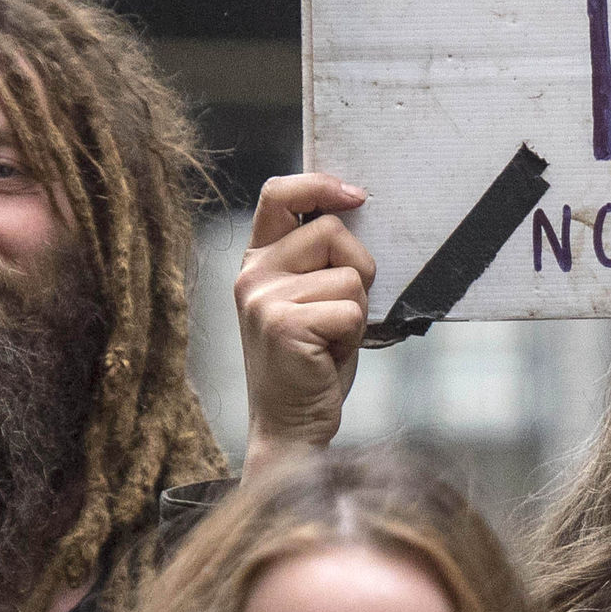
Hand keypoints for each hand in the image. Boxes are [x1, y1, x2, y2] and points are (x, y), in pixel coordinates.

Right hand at [237, 172, 376, 451]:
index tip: (356, 195)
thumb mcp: (309, 299)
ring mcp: (263, 300)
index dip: (320, 185)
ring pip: (350, 276)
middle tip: (339, 315)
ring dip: (357, 311)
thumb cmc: (312, 362)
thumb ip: (319, 259)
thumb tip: (356, 207)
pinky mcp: (283, 325)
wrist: (290, 426)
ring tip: (330, 340)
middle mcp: (253, 275)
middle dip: (357, 270)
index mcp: (257, 261)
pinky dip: (355, 336)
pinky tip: (329, 356)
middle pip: (333, 231)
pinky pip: (352, 310)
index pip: (279, 194)